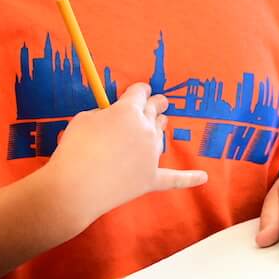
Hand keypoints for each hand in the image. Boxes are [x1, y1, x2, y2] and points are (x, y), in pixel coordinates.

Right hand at [44, 83, 208, 222]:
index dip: (138, 90)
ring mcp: (151, 155)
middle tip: (158, 102)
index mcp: (129, 110)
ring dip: (159, 126)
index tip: (139, 90)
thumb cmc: (74, 149)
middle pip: (155, 110)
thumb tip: (110, 119)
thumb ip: (102, 115)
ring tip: (161, 122)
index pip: (139, 92)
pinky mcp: (151, 179)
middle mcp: (145, 129)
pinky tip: (203, 177)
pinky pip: (175, 179)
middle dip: (156, 103)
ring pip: (160, 134)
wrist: (75, 188)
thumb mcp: (83, 119)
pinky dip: (190, 178)